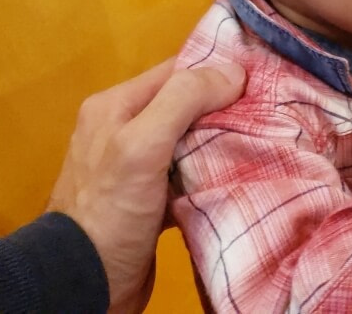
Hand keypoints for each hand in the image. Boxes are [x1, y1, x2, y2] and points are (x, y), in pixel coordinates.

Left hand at [47, 59, 245, 313]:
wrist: (82, 282)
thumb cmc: (109, 209)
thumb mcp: (143, 144)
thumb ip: (184, 99)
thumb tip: (234, 71)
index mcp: (115, 105)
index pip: (177, 70)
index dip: (219, 72)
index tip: (261, 81)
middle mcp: (124, 129)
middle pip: (188, 105)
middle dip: (227, 108)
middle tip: (270, 115)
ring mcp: (137, 167)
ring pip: (192, 141)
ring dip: (223, 142)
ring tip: (264, 143)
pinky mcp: (151, 200)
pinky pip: (190, 175)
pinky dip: (212, 175)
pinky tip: (239, 178)